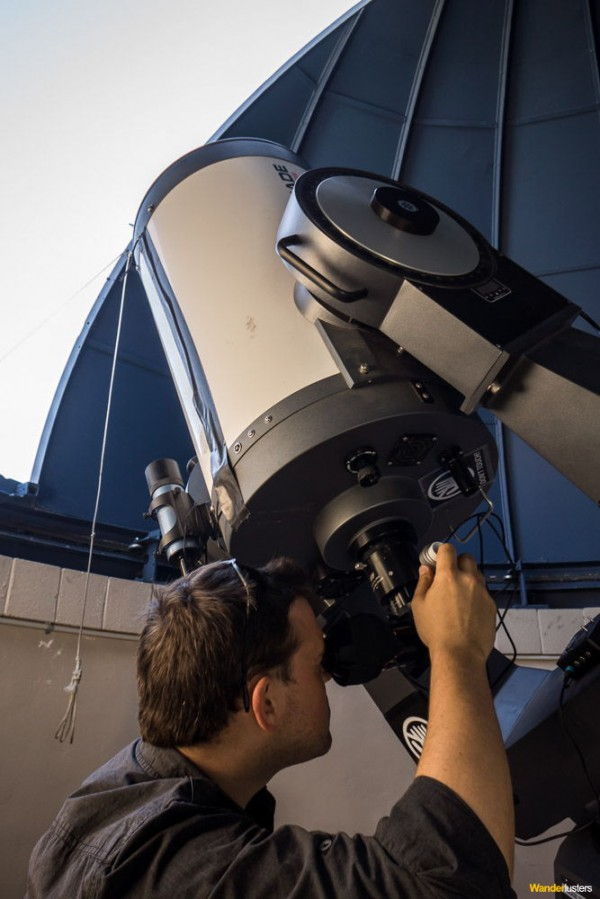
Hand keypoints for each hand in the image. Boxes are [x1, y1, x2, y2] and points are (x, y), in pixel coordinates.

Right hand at [410, 544, 496, 662]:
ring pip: (477, 575)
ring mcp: (483, 592)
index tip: (437, 562)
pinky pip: (483, 593)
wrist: (460, 654)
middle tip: (449, 578)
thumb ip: (423, 583)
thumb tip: (426, 569)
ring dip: (469, 579)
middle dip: (458, 563)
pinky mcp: (492, 605)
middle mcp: (468, 579)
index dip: (441, 552)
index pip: (448, 549)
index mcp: (448, 576)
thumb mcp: (419, 606)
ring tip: (460, 597)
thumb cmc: (434, 630)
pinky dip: (476, 596)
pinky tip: (469, 613)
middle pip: (467, 558)